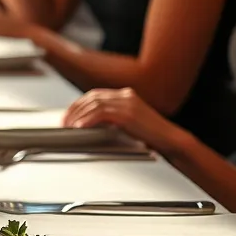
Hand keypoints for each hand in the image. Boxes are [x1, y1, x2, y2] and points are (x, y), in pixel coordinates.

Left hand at [62, 88, 190, 155]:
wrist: (171, 140)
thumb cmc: (151, 135)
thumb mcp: (129, 121)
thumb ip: (113, 117)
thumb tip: (89, 121)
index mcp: (125, 95)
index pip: (95, 94)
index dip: (79, 104)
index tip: (68, 114)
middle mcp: (125, 95)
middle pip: (91, 97)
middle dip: (75, 109)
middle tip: (64, 121)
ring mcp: (127, 103)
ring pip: (94, 105)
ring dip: (78, 115)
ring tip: (69, 126)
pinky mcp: (128, 114)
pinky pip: (102, 114)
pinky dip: (88, 120)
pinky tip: (80, 127)